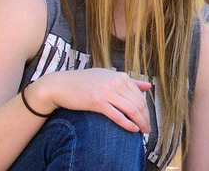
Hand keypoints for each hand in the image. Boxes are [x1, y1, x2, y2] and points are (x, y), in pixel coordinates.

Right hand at [29, 68, 154, 132]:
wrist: (60, 85)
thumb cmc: (83, 82)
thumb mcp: (107, 77)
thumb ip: (129, 81)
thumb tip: (149, 86)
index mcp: (120, 76)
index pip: (140, 96)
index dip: (146, 110)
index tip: (147, 120)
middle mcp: (115, 82)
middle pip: (138, 103)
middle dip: (145, 118)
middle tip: (148, 129)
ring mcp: (106, 91)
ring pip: (131, 109)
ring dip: (140, 122)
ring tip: (143, 132)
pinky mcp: (97, 101)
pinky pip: (117, 115)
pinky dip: (127, 124)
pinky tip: (133, 130)